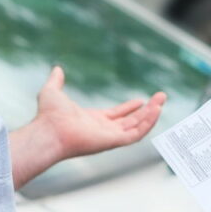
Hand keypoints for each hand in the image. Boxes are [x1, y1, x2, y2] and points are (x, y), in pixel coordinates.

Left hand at [35, 66, 166, 159]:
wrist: (48, 130)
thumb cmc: (48, 115)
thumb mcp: (53, 91)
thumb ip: (56, 81)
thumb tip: (56, 69)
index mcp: (92, 121)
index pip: (117, 116)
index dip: (129, 108)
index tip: (141, 100)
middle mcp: (103, 130)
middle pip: (131, 121)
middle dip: (147, 110)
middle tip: (160, 98)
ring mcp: (109, 137)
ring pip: (137, 127)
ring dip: (151, 114)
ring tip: (161, 100)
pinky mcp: (114, 141)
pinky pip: (136, 134)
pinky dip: (148, 123)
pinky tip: (156, 110)